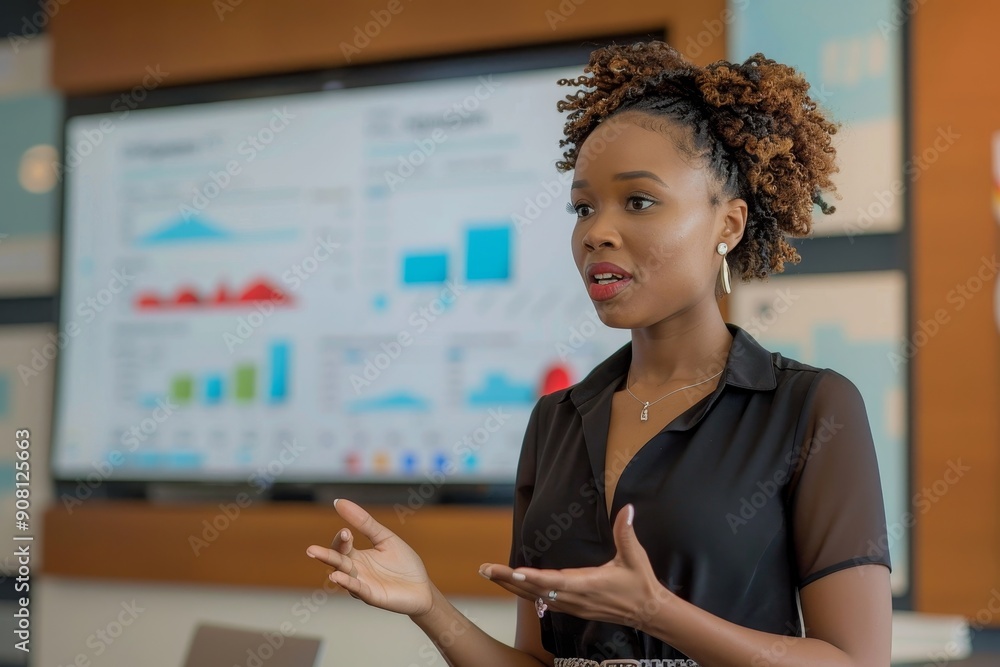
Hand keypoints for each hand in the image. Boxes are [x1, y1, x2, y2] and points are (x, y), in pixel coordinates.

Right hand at [305, 498, 433, 617]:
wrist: (423, 588)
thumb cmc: (403, 564)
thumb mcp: (384, 538)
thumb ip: (365, 522)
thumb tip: (339, 502)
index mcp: (357, 557)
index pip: (342, 547)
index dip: (341, 539)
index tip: (346, 532)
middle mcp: (356, 571)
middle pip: (336, 562)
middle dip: (324, 556)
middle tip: (311, 550)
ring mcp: (363, 584)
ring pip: (344, 577)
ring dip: (336, 571)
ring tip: (327, 567)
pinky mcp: (373, 596)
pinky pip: (358, 590)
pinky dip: (348, 583)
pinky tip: (338, 578)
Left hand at [479, 504, 675, 630]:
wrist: (648, 612)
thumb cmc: (641, 584)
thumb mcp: (636, 557)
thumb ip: (626, 532)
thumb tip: (627, 508)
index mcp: (588, 585)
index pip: (556, 582)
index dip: (535, 578)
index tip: (516, 572)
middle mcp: (575, 598)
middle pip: (535, 590)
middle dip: (509, 579)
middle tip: (484, 569)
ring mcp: (572, 606)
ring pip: (535, 597)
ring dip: (512, 586)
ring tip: (490, 573)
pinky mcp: (572, 608)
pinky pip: (543, 601)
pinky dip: (526, 593)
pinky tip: (514, 585)